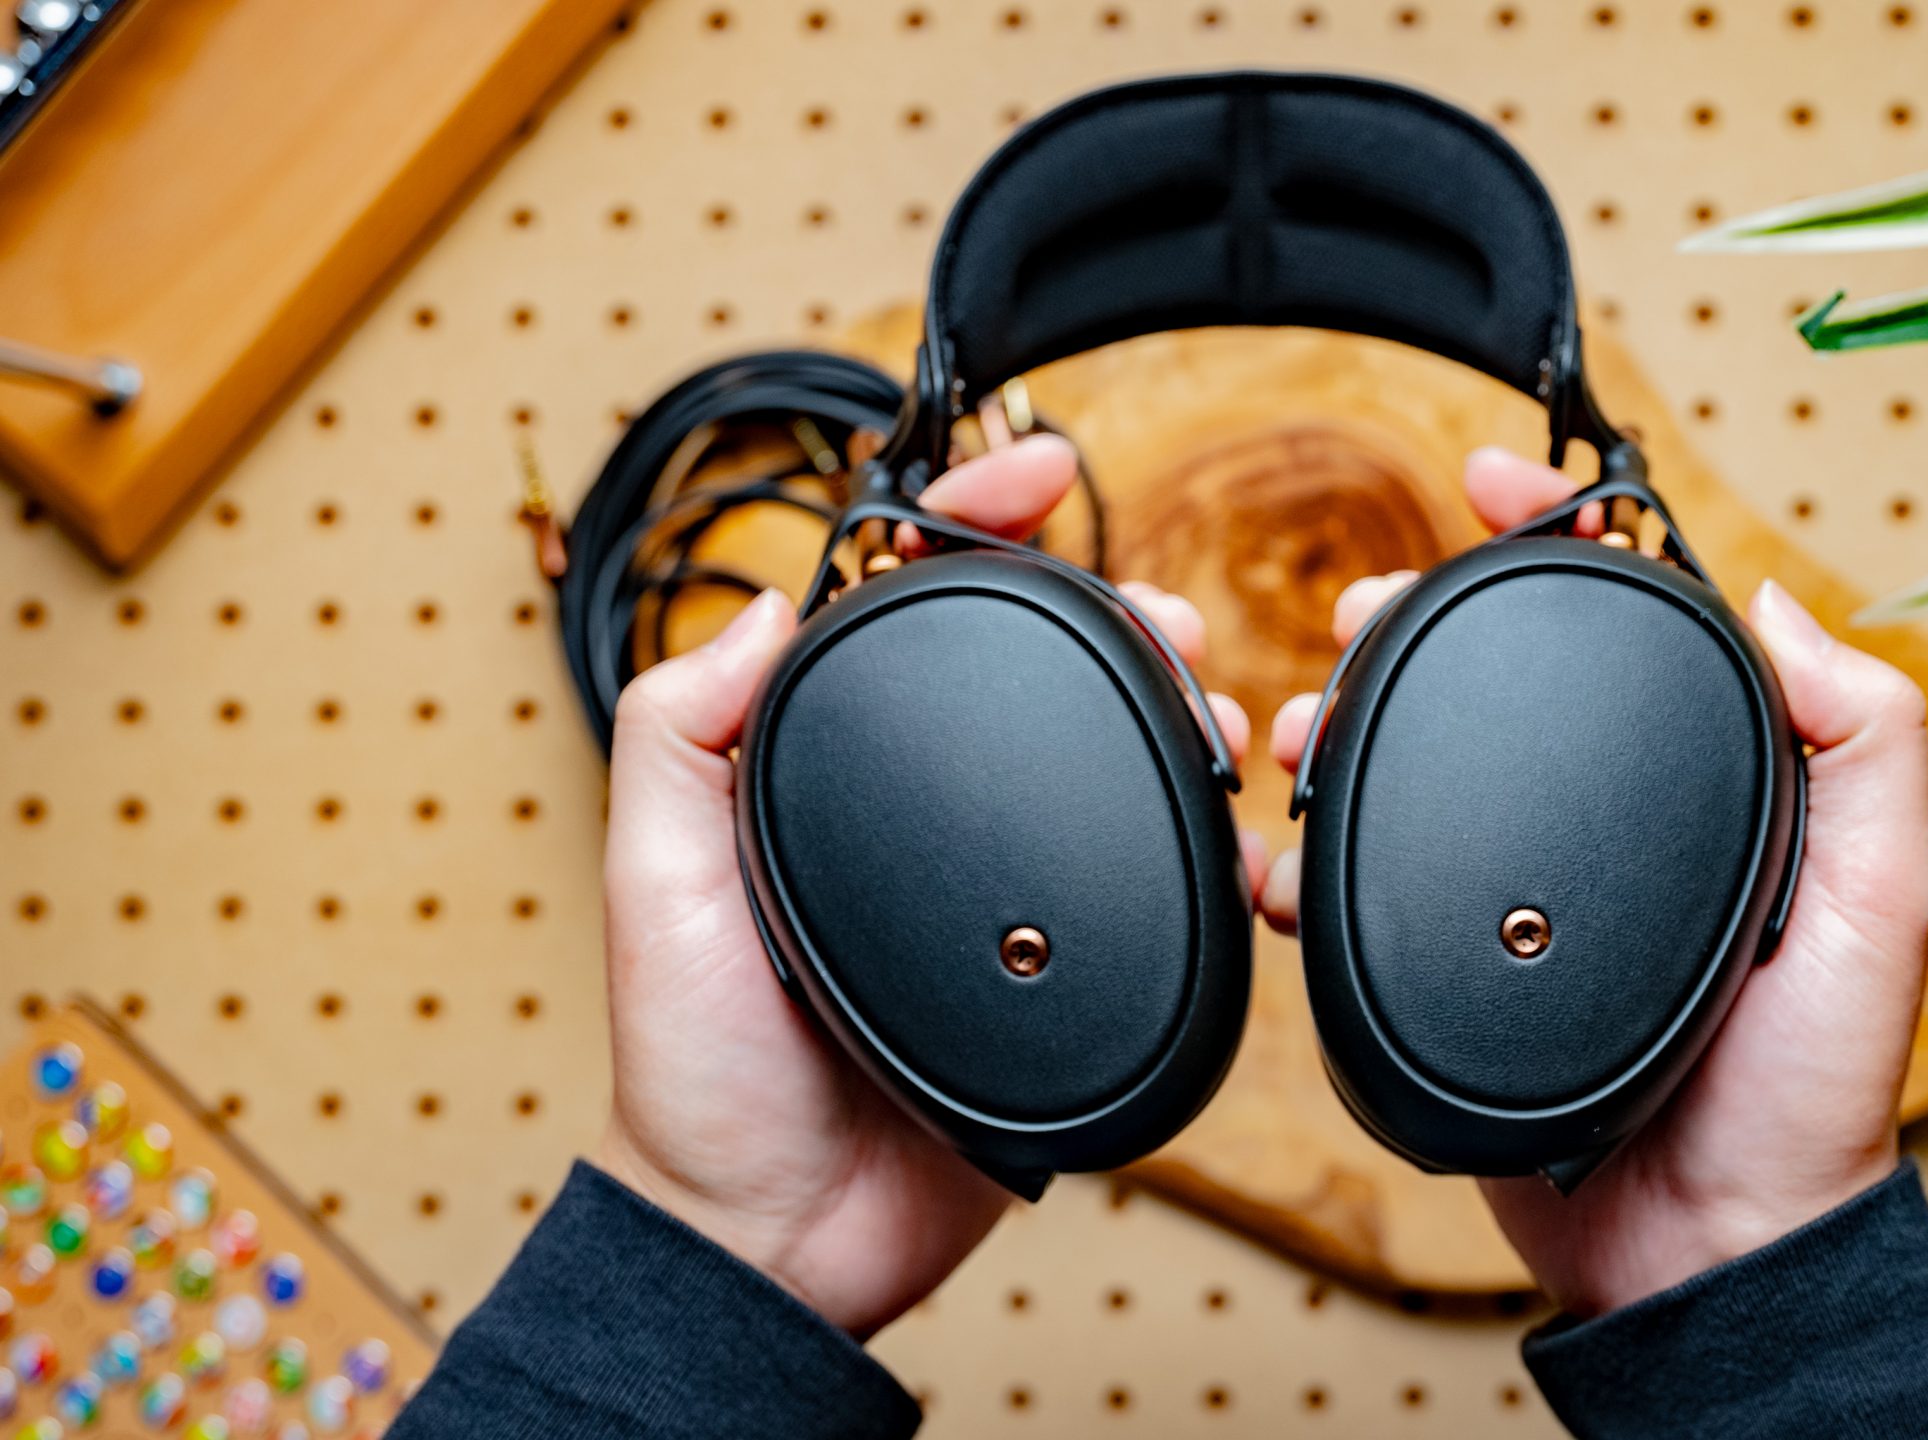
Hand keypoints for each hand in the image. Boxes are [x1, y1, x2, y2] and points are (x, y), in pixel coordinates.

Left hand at [596, 435, 1258, 1335]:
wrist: (780, 1234)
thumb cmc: (698, 1068)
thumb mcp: (652, 877)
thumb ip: (683, 731)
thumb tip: (763, 599)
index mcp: (820, 772)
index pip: (900, 610)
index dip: (972, 524)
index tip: (1040, 471)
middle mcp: (915, 815)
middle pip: (1024, 671)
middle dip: (1107, 615)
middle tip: (1162, 619)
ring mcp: (995, 889)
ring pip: (1102, 763)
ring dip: (1166, 716)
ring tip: (1208, 714)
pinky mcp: (1059, 969)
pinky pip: (1141, 882)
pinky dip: (1195, 838)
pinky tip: (1220, 822)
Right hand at [1263, 447, 1927, 1317]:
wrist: (1711, 1246)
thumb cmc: (1811, 1091)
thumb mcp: (1877, 900)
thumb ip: (1859, 743)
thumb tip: (1773, 594)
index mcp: (1709, 786)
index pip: (1631, 624)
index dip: (1562, 535)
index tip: (1495, 483)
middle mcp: (1611, 826)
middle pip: (1500, 679)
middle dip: (1420, 623)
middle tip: (1367, 613)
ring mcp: (1525, 896)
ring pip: (1413, 770)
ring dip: (1344, 724)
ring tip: (1305, 725)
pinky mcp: (1457, 971)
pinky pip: (1363, 893)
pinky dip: (1303, 860)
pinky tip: (1280, 849)